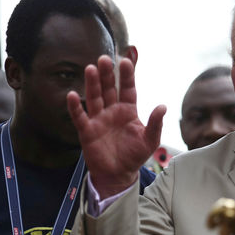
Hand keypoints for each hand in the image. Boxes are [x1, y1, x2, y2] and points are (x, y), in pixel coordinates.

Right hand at [67, 55, 165, 197]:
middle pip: (108, 88)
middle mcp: (112, 111)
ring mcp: (98, 120)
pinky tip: (72, 95)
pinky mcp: (87, 131)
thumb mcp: (150, 140)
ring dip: (92, 84)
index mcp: (128, 110)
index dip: (126, 76)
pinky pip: (80, 117)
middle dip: (106, 74)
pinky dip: (75, 107)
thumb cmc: (134, 156)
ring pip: (94, 98)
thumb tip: (162, 106)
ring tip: (90, 69)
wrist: (118, 175)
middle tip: (104, 59)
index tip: (126, 62)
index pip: (127, 89)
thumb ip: (156, 123)